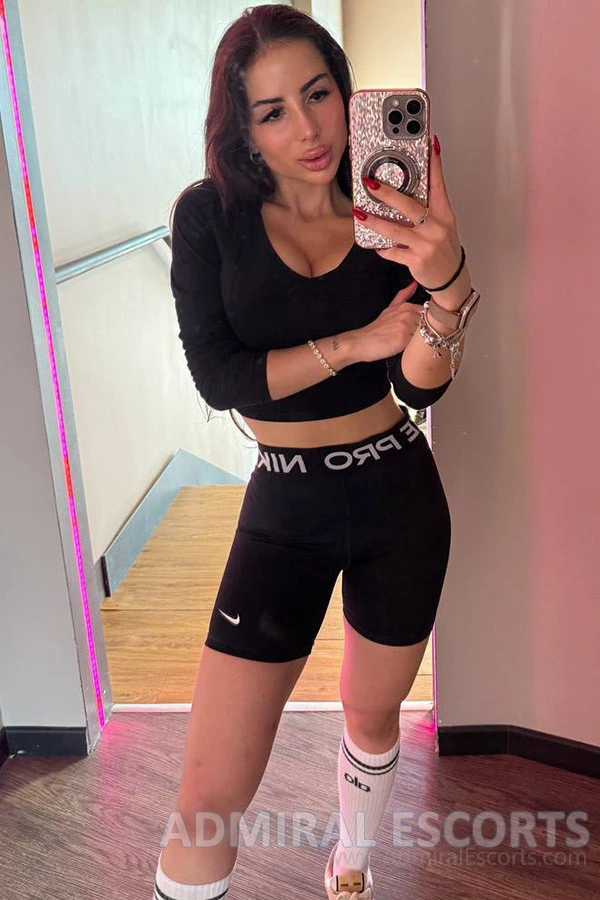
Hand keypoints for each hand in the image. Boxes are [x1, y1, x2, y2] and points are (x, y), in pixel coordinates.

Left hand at [351, 134, 462, 291]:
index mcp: (444, 214)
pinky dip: (383, 248)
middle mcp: (436, 227)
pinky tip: (376, 245)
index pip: (439, 184)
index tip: (430, 145)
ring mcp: (426, 244)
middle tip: (370, 183)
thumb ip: (430, 207)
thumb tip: (411, 187)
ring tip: (359, 213)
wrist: (451, 279)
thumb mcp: (443, 224)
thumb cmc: (444, 249)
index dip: (434, 164)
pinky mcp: (417, 260)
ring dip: (374, 221)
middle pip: (409, 205)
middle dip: (387, 193)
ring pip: (394, 230)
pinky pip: (393, 251)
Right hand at [353, 280, 421, 362]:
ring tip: (410, 343)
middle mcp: (407, 314)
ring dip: (422, 341)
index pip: (429, 314)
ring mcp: (405, 326)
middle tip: (414, 338)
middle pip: (429, 325)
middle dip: (426, 332)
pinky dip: (415, 347)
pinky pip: (418, 344)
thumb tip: (414, 284)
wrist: (362, 342)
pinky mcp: (403, 339)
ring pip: (425, 334)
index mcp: (406, 307)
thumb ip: (403, 296)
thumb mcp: (390, 308)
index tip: (419, 330)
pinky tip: (407, 348)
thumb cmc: (377, 329)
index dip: (427, 324)